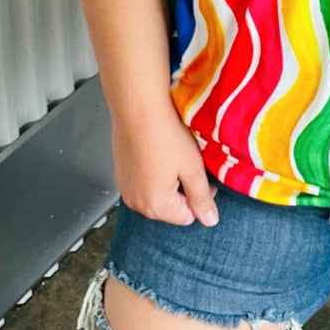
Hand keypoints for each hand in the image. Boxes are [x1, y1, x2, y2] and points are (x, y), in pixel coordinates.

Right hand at [112, 105, 218, 225]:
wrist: (138, 109)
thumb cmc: (165, 135)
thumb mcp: (193, 169)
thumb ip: (202, 198)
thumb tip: (210, 220)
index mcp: (155, 206)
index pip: (187, 216)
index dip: (199, 196)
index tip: (200, 174)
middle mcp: (136, 202)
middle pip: (170, 208)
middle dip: (182, 190)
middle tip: (187, 163)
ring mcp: (125, 188)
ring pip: (156, 194)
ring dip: (167, 181)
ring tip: (172, 156)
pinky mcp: (120, 173)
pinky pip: (142, 182)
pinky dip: (152, 172)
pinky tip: (157, 152)